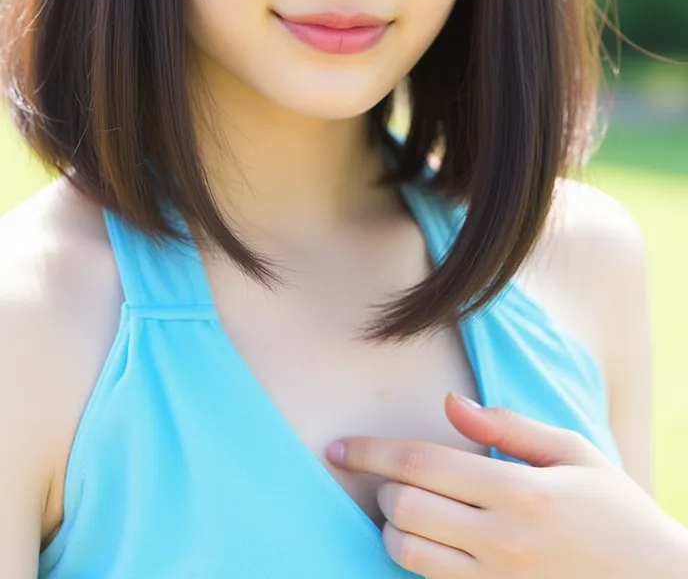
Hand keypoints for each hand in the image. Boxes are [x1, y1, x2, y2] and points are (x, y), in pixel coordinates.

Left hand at [325, 392, 685, 577]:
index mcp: (519, 490)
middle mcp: (502, 540)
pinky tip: (428, 545)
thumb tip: (451, 403)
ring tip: (408, 514)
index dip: (370, 452)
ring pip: (408, 556)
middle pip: (404, 509)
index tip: (339, 448)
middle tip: (394, 481)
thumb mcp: (573, 454)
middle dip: (384, 490)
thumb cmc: (616, 512)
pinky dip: (416, 564)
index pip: (420, 462)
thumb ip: (508, 428)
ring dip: (393, 530)